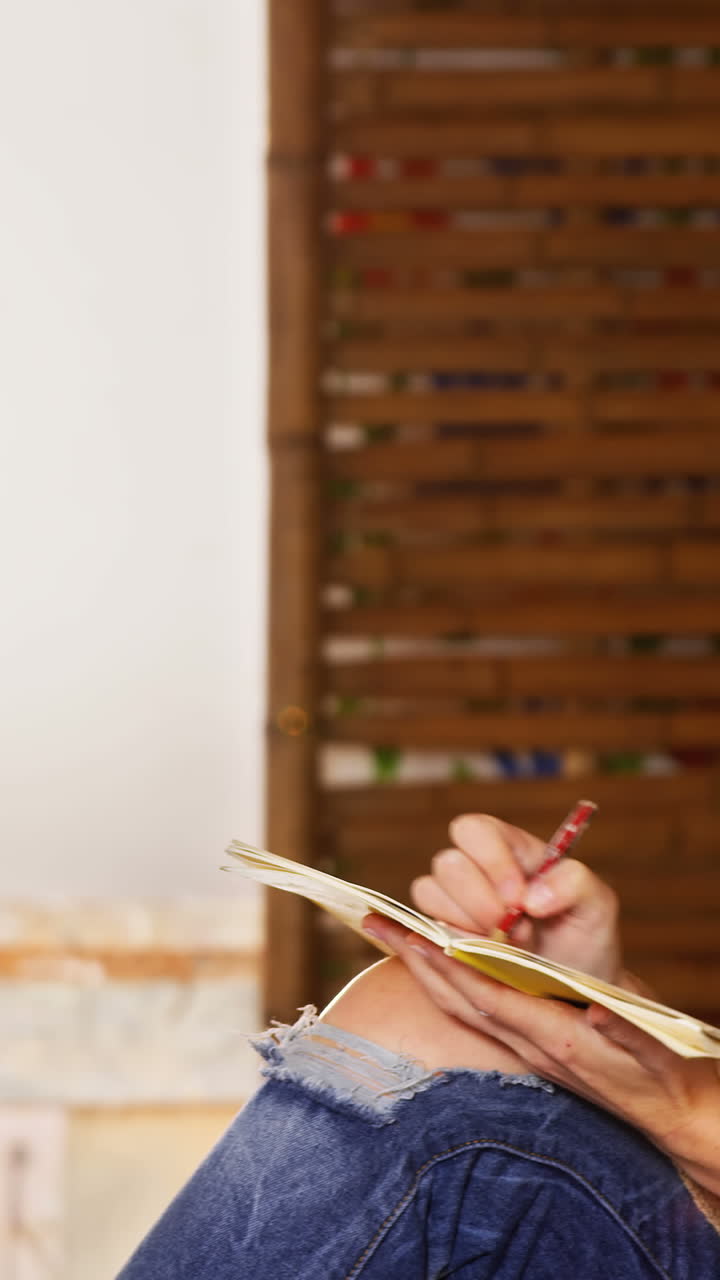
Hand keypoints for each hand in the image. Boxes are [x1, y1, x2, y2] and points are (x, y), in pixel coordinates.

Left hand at [363, 916, 719, 1197]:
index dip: (453, 968)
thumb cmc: (658, 1073)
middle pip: (459, 999)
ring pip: (460, 1004)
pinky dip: (447, 982)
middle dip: (419, 960)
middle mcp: (527, 1043)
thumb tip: (597, 1011)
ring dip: (423, 968)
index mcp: (552, 1039)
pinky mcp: (526, 1043)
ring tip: (391, 933)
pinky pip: (473, 1009)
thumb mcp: (650, 1051)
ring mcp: (522, 1045)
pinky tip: (432, 963)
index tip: (420, 936)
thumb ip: (622, 1030)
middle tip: (379, 923)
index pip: (489, 998)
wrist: (664, 1110)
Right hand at [411, 813, 620, 982]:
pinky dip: (453, 945)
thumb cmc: (584, 936)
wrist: (574, 987)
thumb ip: (574, 883)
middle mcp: (475, 869)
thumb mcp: (597, 905)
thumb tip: (532, 896)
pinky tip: (487, 958)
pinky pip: (425, 930)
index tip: (519, 898)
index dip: (490, 860)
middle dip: (480, 901)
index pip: (474, 830)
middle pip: (447, 863)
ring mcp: (454, 902)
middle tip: (519, 932)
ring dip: (468, 925)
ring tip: (508, 949)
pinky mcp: (442, 934)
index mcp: (509, 848)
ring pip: (429, 893)